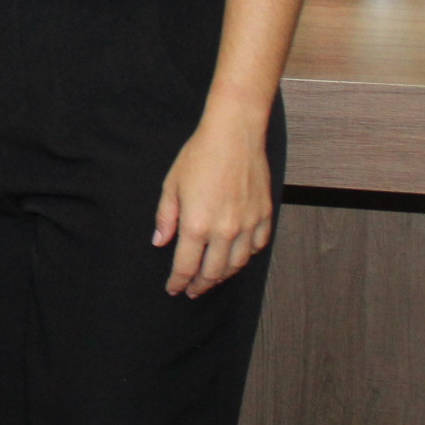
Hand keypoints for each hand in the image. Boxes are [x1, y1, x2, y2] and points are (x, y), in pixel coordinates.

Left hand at [152, 114, 272, 295]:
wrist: (234, 134)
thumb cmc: (199, 156)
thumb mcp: (172, 185)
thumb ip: (166, 217)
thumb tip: (160, 242)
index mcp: (196, 225)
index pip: (186, 267)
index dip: (178, 282)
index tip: (174, 289)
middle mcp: (224, 231)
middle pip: (213, 272)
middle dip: (201, 285)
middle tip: (193, 290)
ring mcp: (248, 225)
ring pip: (237, 264)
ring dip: (223, 275)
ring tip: (212, 278)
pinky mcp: (264, 216)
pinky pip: (257, 246)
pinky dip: (246, 256)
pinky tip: (237, 256)